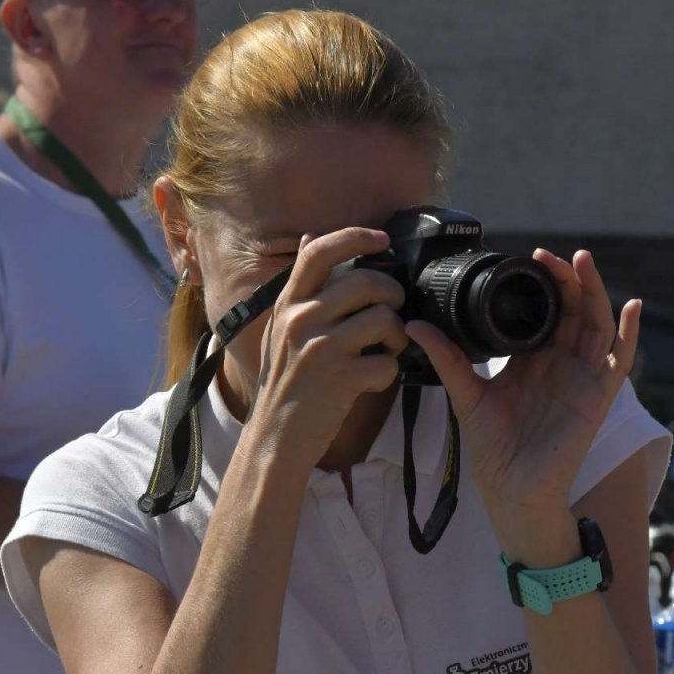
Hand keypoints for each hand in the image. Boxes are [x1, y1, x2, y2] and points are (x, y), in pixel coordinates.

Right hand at [245, 228, 407, 466]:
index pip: (320, 253)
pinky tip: (374, 379)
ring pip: (385, 318)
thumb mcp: (282, 326)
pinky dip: (389, 372)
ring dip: (398, 334)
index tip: (382, 239)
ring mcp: (320, 349)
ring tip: (389, 348)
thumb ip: (300, 285)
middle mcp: (301, 320)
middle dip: (393, 294)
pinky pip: (387, 362)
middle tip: (394, 311)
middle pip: (366, 282)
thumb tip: (311, 236)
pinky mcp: (340, 379)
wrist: (275, 436)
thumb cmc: (285, 380)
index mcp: (288, 304)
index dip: (356, 237)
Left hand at [405, 249, 639, 562]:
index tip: (530, 257)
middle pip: (573, 310)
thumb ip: (448, 358)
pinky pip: (620, 360)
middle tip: (550, 256)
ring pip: (597, 324)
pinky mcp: (598, 396)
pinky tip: (632, 305)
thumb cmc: (494, 449)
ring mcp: (582, 378)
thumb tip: (414, 325)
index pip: (545, 311)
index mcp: (532, 360)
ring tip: (583, 263)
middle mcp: (561, 364)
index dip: (544, 283)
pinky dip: (629, 332)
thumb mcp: (466, 395)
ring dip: (595, 292)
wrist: (511, 491)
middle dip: (566, 279)